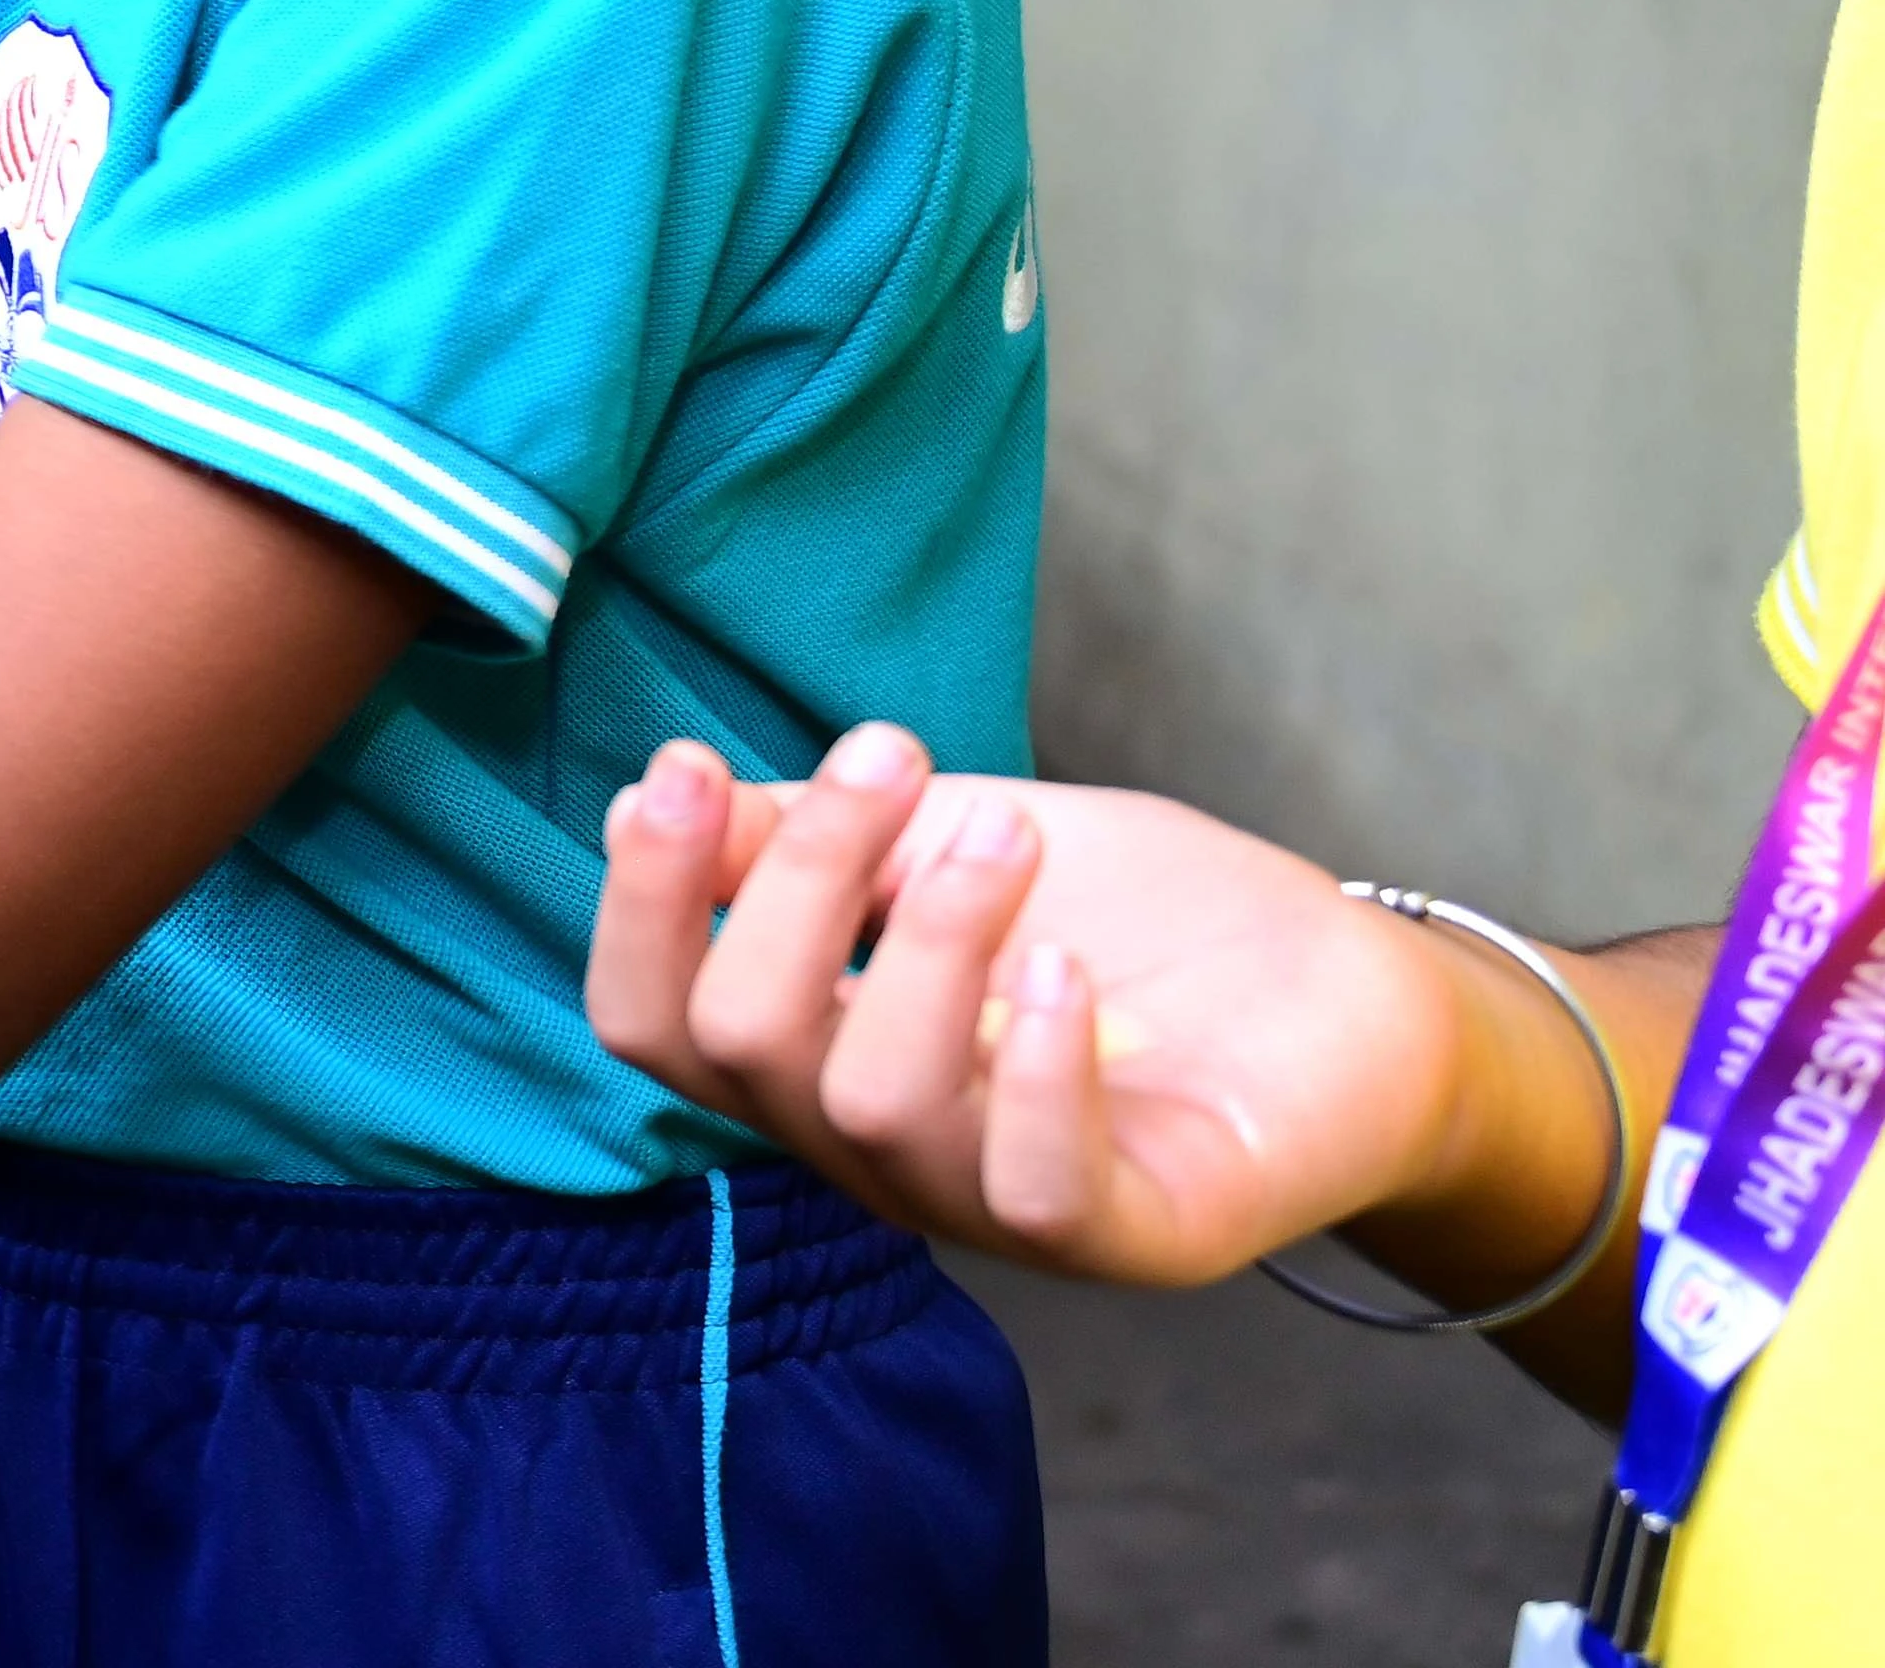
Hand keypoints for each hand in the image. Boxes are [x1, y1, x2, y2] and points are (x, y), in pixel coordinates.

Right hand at [585, 724, 1501, 1292]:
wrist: (1355, 990)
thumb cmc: (1143, 917)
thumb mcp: (956, 835)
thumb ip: (822, 838)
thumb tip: (669, 802)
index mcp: (818, 1057)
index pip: (653, 1021)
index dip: (640, 902)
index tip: (685, 765)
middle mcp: (879, 1149)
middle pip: (743, 1044)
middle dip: (799, 876)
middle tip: (894, 758)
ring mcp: (995, 1203)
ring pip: (874, 1104)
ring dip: (929, 939)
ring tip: (1004, 836)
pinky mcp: (1132, 1236)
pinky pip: (1034, 1189)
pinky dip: (1035, 1065)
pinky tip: (1068, 966)